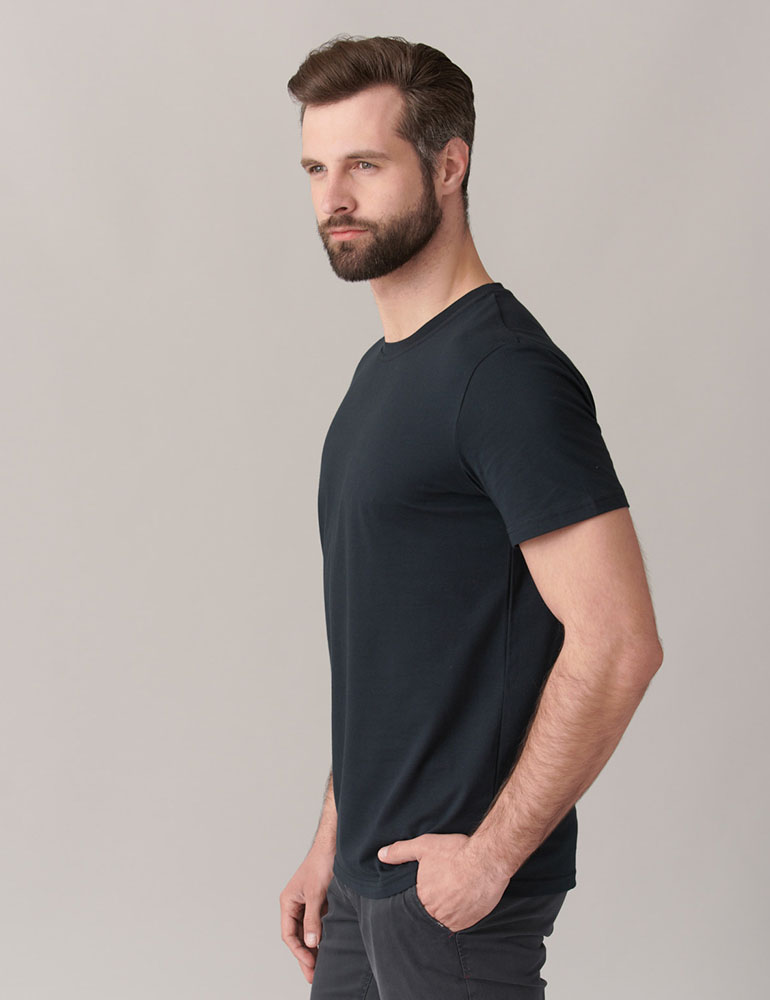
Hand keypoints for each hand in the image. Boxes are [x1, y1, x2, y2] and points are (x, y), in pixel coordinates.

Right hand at [279, 845, 334, 983]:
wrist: (336, 845)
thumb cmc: (321, 863)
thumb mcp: (317, 894)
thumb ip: (313, 919)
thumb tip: (310, 943)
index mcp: (288, 902)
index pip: (289, 934)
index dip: (298, 951)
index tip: (310, 964)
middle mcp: (296, 904)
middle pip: (298, 936)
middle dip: (305, 955)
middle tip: (313, 975)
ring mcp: (308, 904)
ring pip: (309, 931)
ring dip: (314, 947)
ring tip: (321, 967)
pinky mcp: (321, 902)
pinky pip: (319, 923)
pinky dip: (323, 936)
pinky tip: (330, 947)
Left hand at [378, 833, 511, 932]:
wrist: (487, 859)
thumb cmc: (455, 852)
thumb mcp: (424, 846)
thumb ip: (401, 851)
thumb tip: (381, 855)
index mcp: (423, 898)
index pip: (415, 905)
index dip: (421, 895)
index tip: (429, 887)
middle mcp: (437, 913)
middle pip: (430, 913)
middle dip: (435, 903)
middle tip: (443, 890)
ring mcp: (455, 920)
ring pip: (446, 919)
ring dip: (448, 910)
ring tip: (453, 894)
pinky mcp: (471, 922)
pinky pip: (461, 923)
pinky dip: (461, 914)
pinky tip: (464, 899)